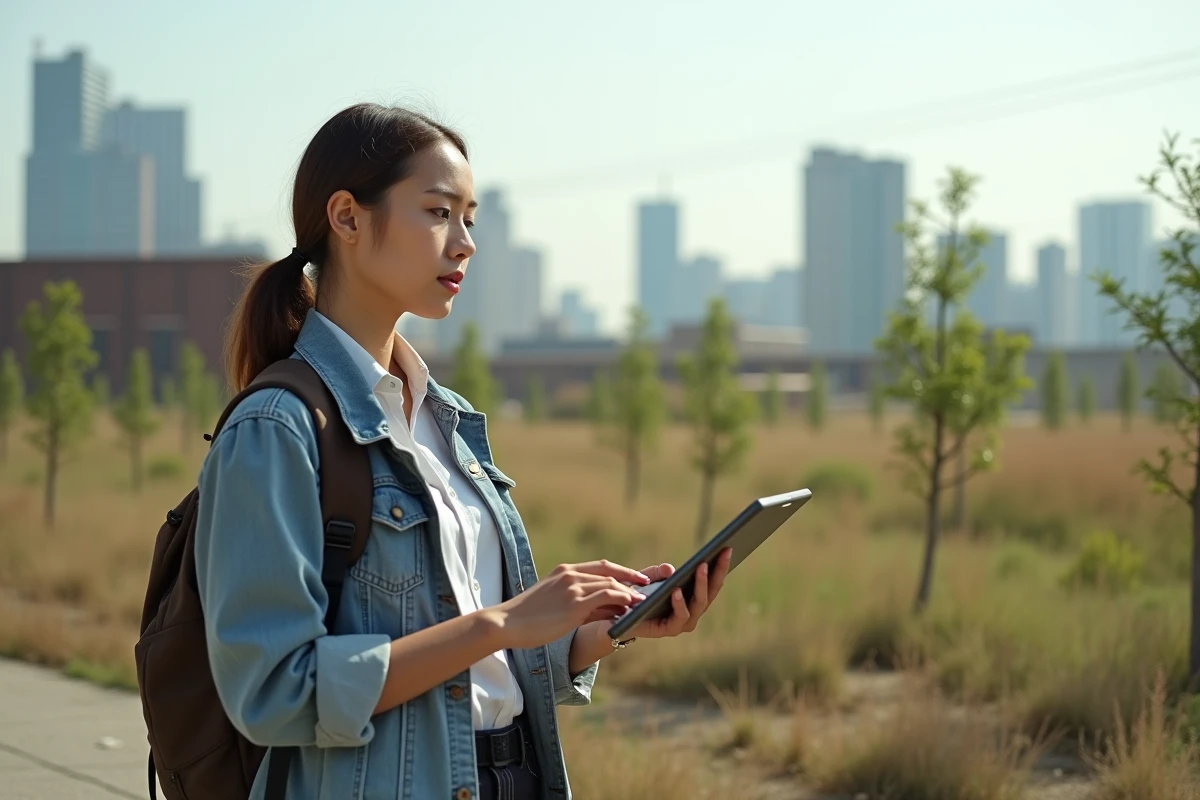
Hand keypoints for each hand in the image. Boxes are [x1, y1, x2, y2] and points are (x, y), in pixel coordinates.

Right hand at [492, 560, 650, 648]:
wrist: (507, 622)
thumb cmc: (529, 618)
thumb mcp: (556, 604)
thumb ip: (582, 603)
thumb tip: (610, 609)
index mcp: (564, 571)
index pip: (601, 566)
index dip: (621, 571)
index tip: (636, 577)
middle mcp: (570, 574)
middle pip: (610, 572)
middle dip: (631, 578)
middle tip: (647, 585)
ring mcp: (572, 587)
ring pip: (611, 584)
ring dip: (630, 592)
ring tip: (643, 601)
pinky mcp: (575, 604)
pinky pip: (607, 597)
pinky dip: (623, 599)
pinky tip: (632, 606)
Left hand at [626, 547, 731, 639]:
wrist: (622, 619)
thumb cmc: (639, 597)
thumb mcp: (648, 578)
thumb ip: (658, 572)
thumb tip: (671, 569)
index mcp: (694, 598)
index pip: (713, 581)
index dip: (721, 565)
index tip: (728, 547)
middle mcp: (694, 611)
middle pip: (711, 591)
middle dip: (718, 571)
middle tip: (723, 553)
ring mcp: (685, 622)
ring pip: (699, 603)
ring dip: (701, 584)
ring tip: (701, 567)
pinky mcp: (671, 630)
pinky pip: (679, 617)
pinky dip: (679, 603)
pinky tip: (676, 590)